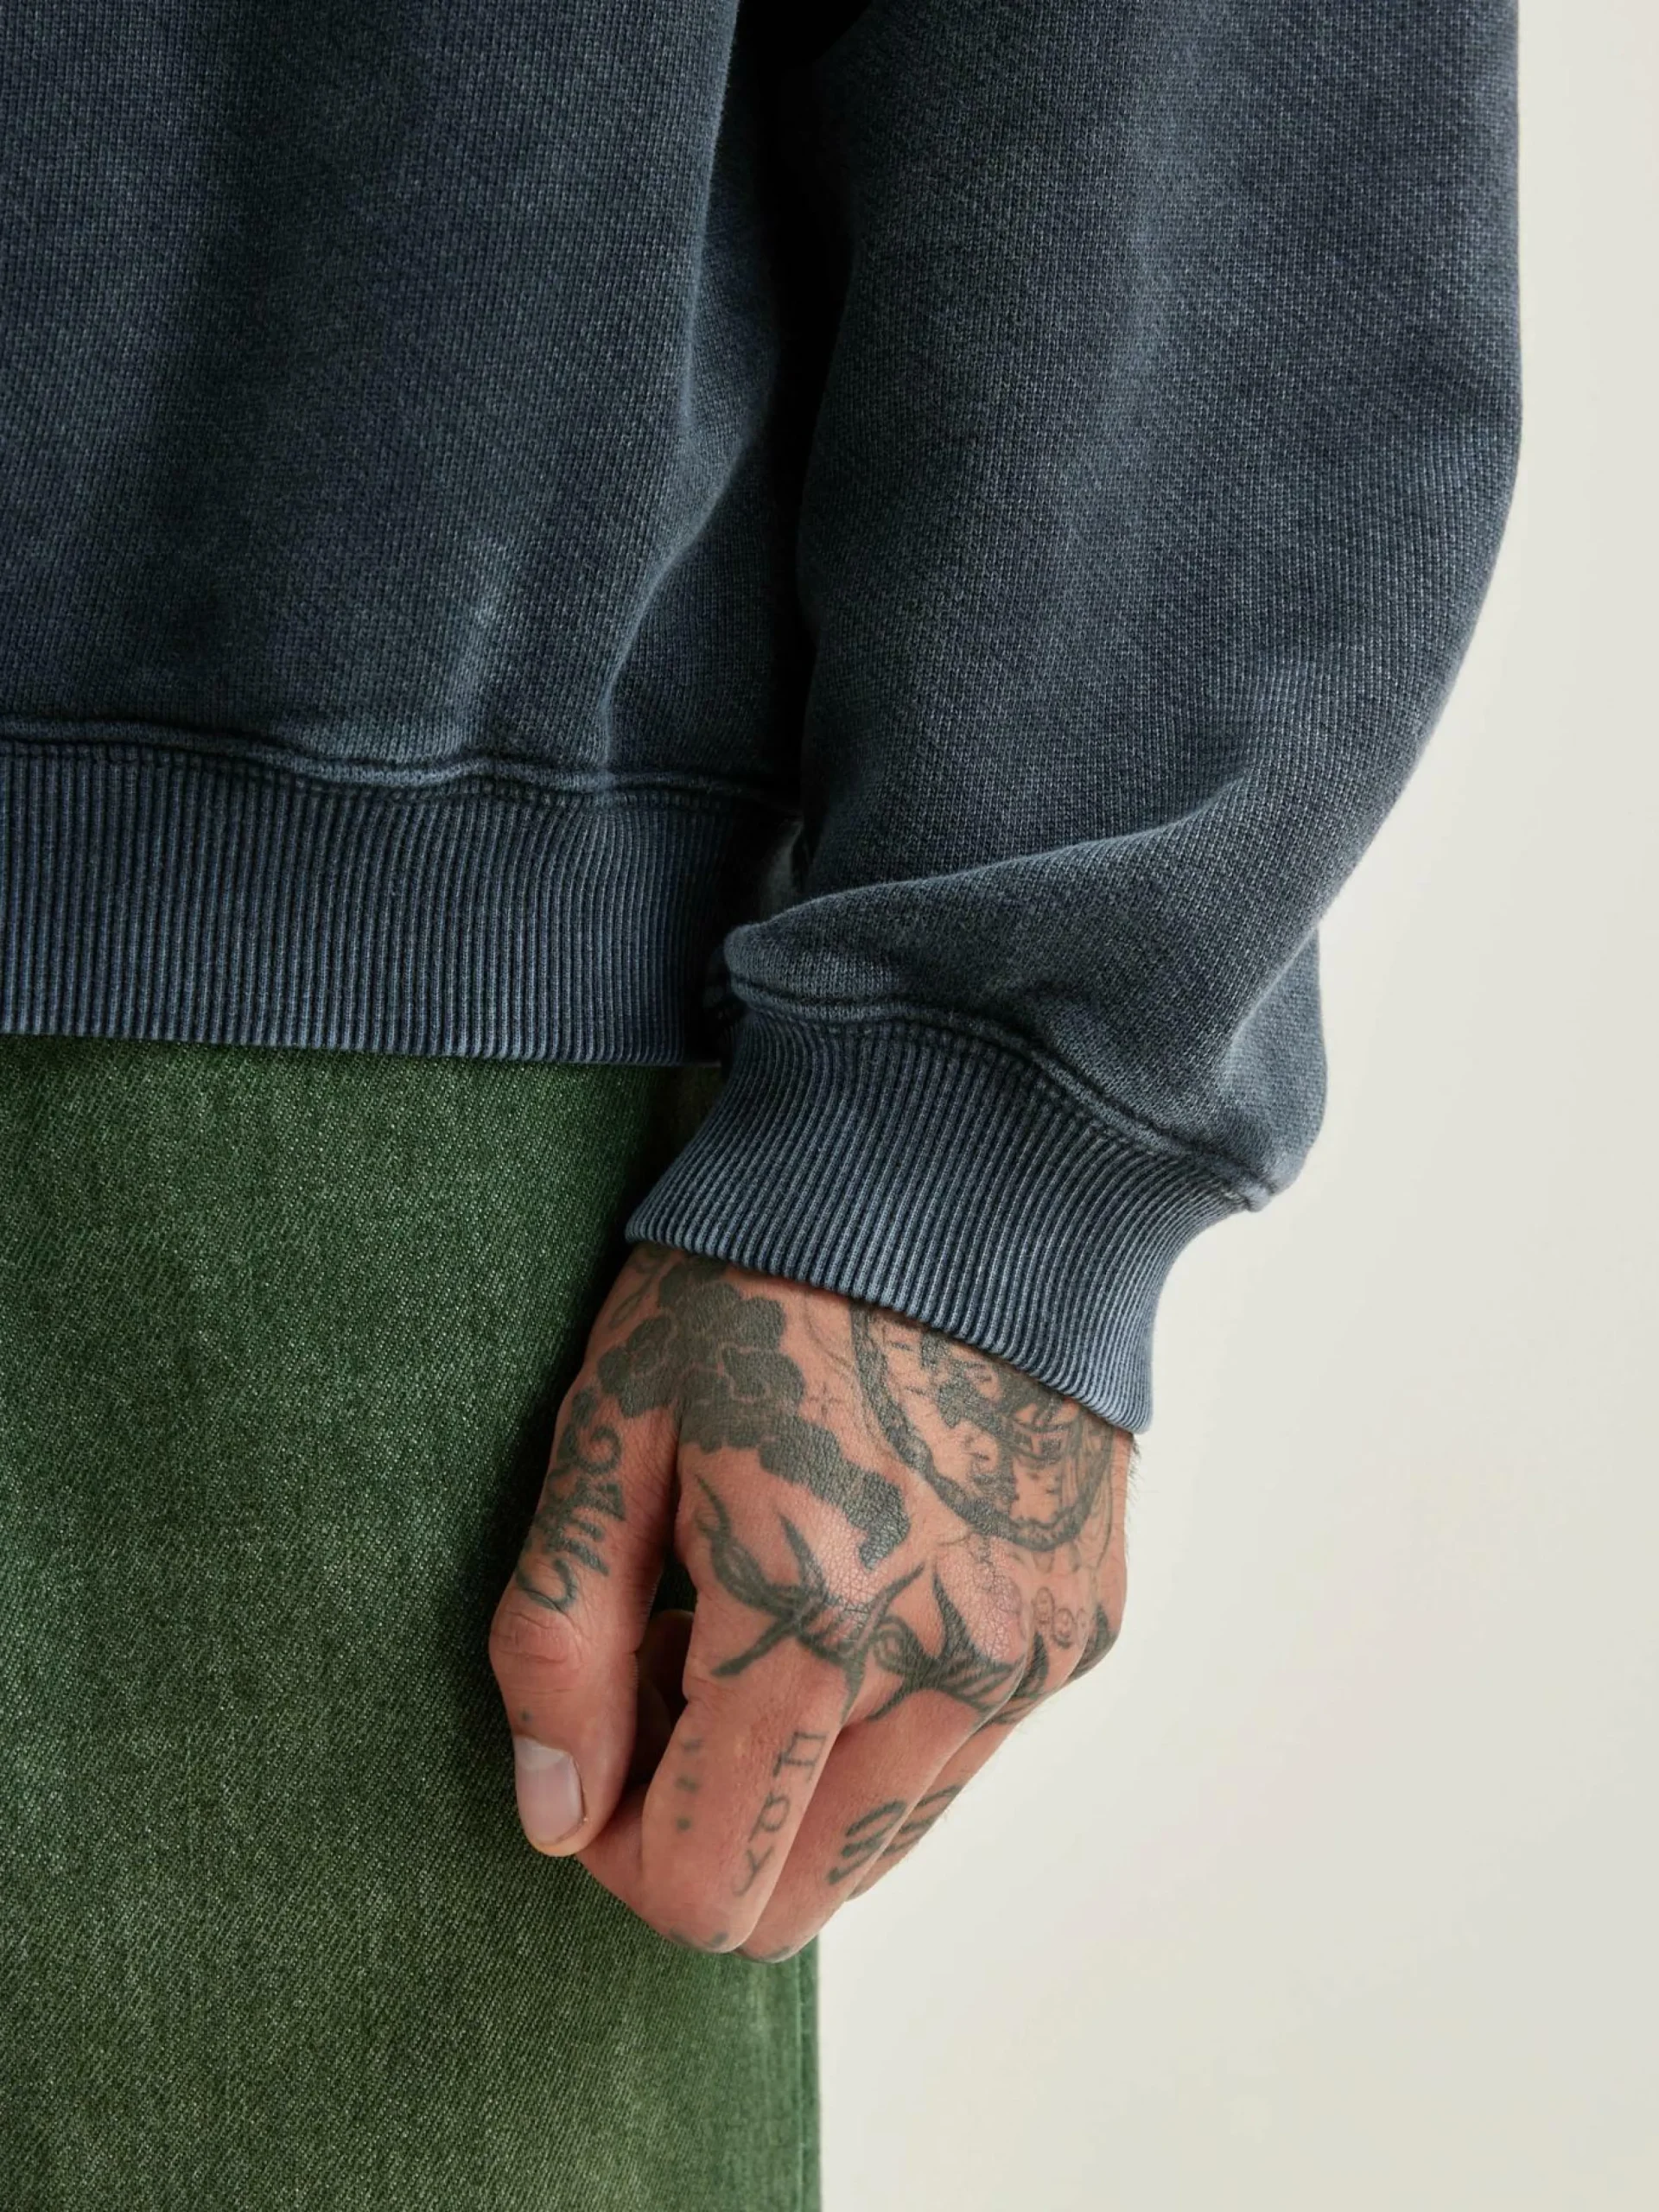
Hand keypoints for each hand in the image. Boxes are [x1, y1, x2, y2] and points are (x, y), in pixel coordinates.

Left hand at [488, 1243, 1129, 1959]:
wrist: (967, 1162)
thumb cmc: (762, 1277)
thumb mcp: (614, 1421)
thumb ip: (559, 1636)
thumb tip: (555, 1815)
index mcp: (810, 1617)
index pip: (705, 1887)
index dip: (618, 1850)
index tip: (599, 1740)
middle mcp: (947, 1666)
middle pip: (799, 1897)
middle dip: (708, 1822)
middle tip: (671, 1664)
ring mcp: (1033, 1655)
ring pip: (883, 1838)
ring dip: (798, 1774)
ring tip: (760, 1610)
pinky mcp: (1083, 1624)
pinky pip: (963, 1753)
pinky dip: (887, 1717)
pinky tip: (860, 1579)